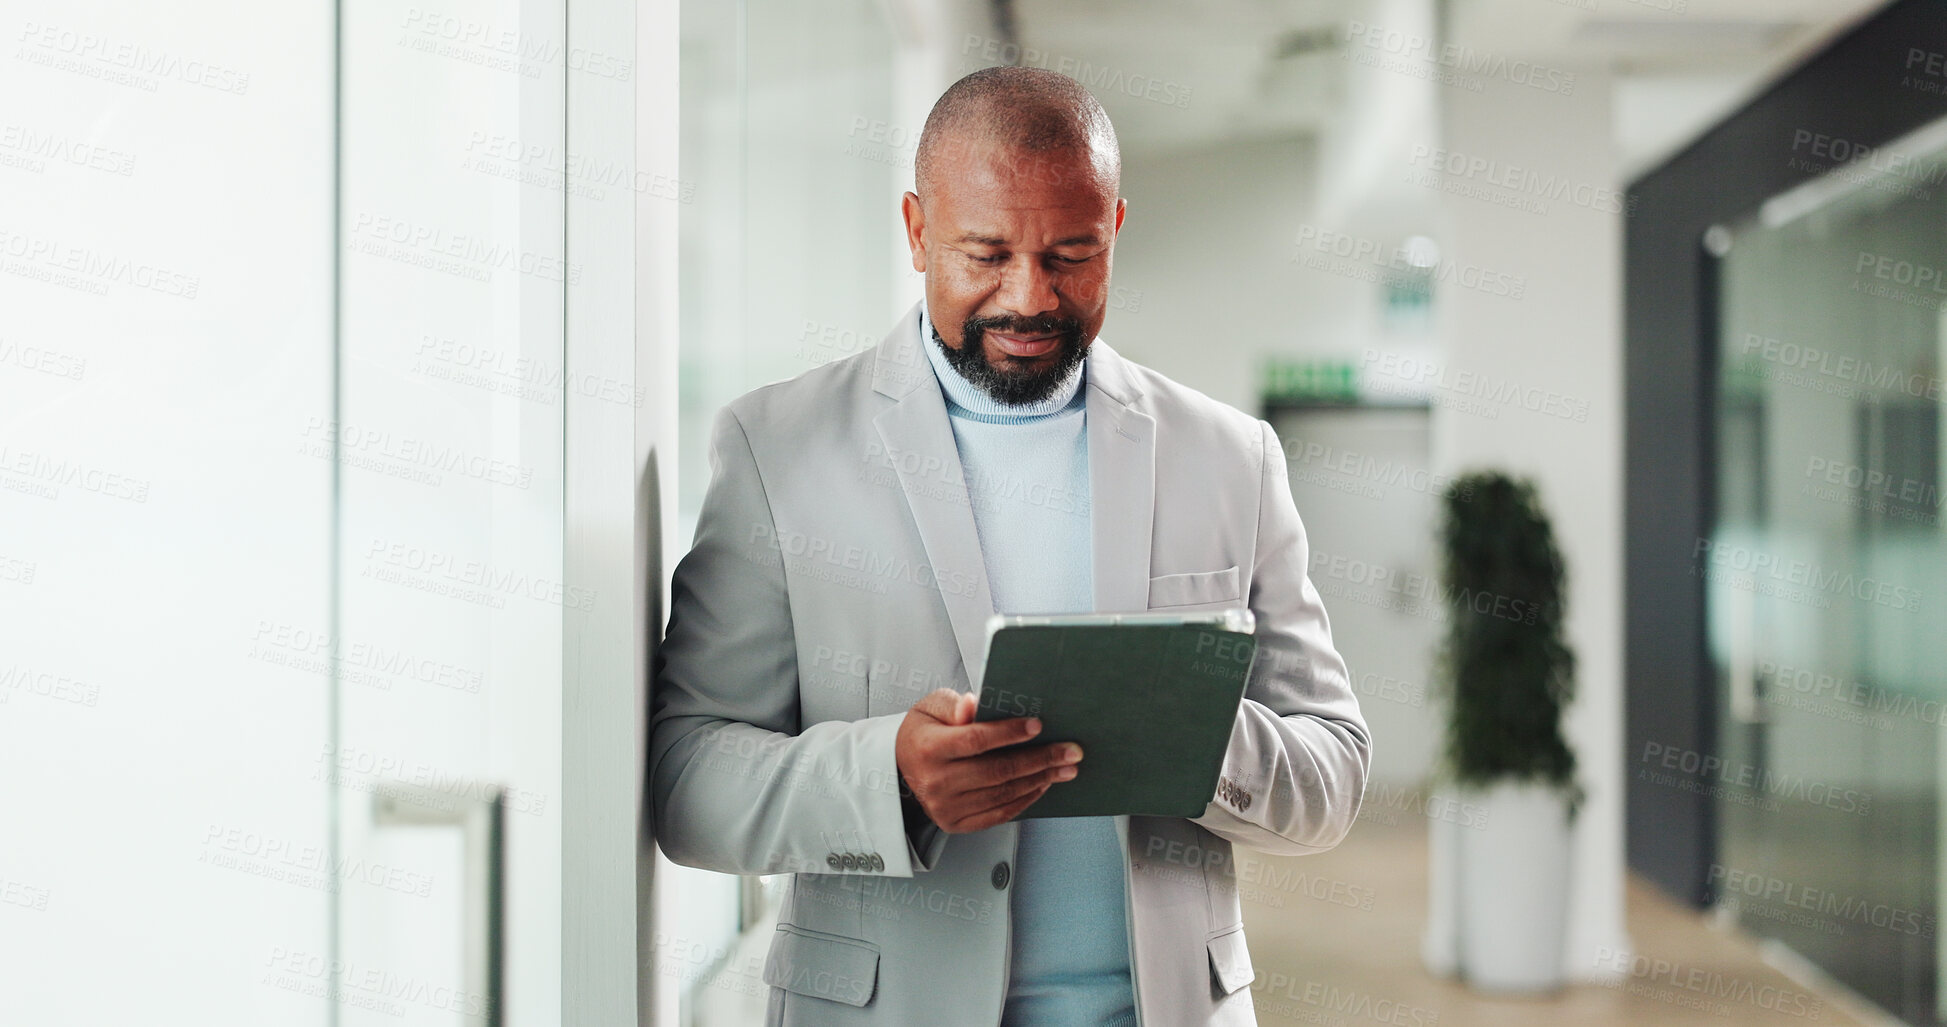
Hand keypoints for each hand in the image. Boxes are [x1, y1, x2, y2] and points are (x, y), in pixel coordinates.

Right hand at [894, 689, 1083, 833]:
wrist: (902, 766)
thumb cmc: (924, 732)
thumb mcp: (931, 707)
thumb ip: (954, 704)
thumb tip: (973, 705)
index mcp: (928, 748)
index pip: (975, 740)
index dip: (1009, 733)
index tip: (1038, 726)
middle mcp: (935, 782)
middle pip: (997, 771)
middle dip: (1040, 759)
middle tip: (1069, 751)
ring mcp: (945, 807)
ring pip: (1003, 794)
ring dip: (1040, 780)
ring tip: (1064, 767)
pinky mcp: (955, 824)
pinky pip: (999, 814)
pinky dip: (1026, 799)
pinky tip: (1042, 784)